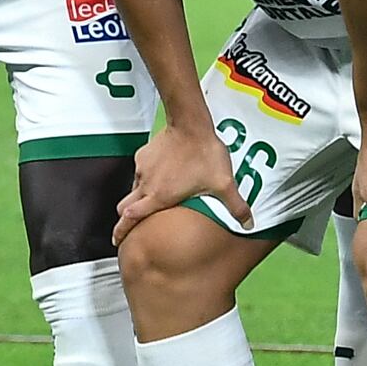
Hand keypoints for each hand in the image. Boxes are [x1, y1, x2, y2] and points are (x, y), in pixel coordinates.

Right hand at [121, 118, 243, 246]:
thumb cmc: (205, 155)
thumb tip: (248, 223)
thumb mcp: (224, 184)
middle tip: (130, 224)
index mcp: (159, 196)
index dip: (121, 231)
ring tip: (155, 196)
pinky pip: (141, 170)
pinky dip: (148, 176)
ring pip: (134, 187)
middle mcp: (146, 184)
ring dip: (140, 195)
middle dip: (125, 217)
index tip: (117, 241)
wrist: (192, 124)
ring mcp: (143, 168)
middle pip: (125, 207)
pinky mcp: (144, 154)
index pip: (131, 218)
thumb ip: (235, 206)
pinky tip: (163, 173)